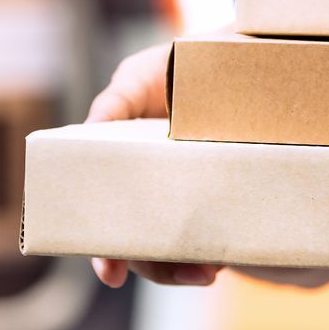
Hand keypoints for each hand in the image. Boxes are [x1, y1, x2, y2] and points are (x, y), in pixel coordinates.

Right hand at [83, 42, 227, 289]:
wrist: (239, 55)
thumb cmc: (174, 65)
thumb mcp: (136, 79)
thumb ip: (113, 105)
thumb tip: (90, 130)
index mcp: (127, 171)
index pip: (110, 222)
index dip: (106, 253)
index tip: (109, 273)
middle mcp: (156, 191)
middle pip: (145, 246)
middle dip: (158, 268)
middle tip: (191, 274)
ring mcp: (191, 196)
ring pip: (182, 247)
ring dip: (190, 266)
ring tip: (210, 271)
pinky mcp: (228, 194)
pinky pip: (220, 230)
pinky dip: (221, 246)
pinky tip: (229, 253)